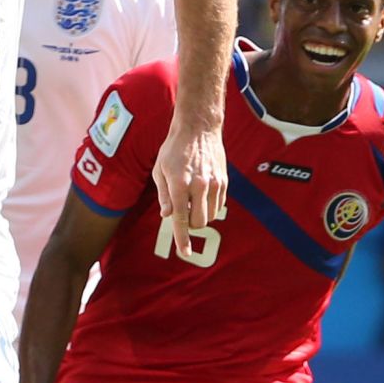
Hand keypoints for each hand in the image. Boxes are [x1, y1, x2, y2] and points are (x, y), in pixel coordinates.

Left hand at [151, 122, 226, 258]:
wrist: (198, 129)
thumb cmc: (173, 150)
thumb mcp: (160, 170)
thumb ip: (164, 195)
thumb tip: (167, 215)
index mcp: (179, 184)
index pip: (181, 219)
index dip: (182, 238)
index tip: (185, 253)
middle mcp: (199, 186)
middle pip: (198, 223)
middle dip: (190, 224)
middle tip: (182, 210)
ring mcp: (214, 184)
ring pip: (210, 216)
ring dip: (200, 215)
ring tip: (191, 197)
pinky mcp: (224, 182)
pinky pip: (218, 206)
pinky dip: (209, 206)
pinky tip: (201, 192)